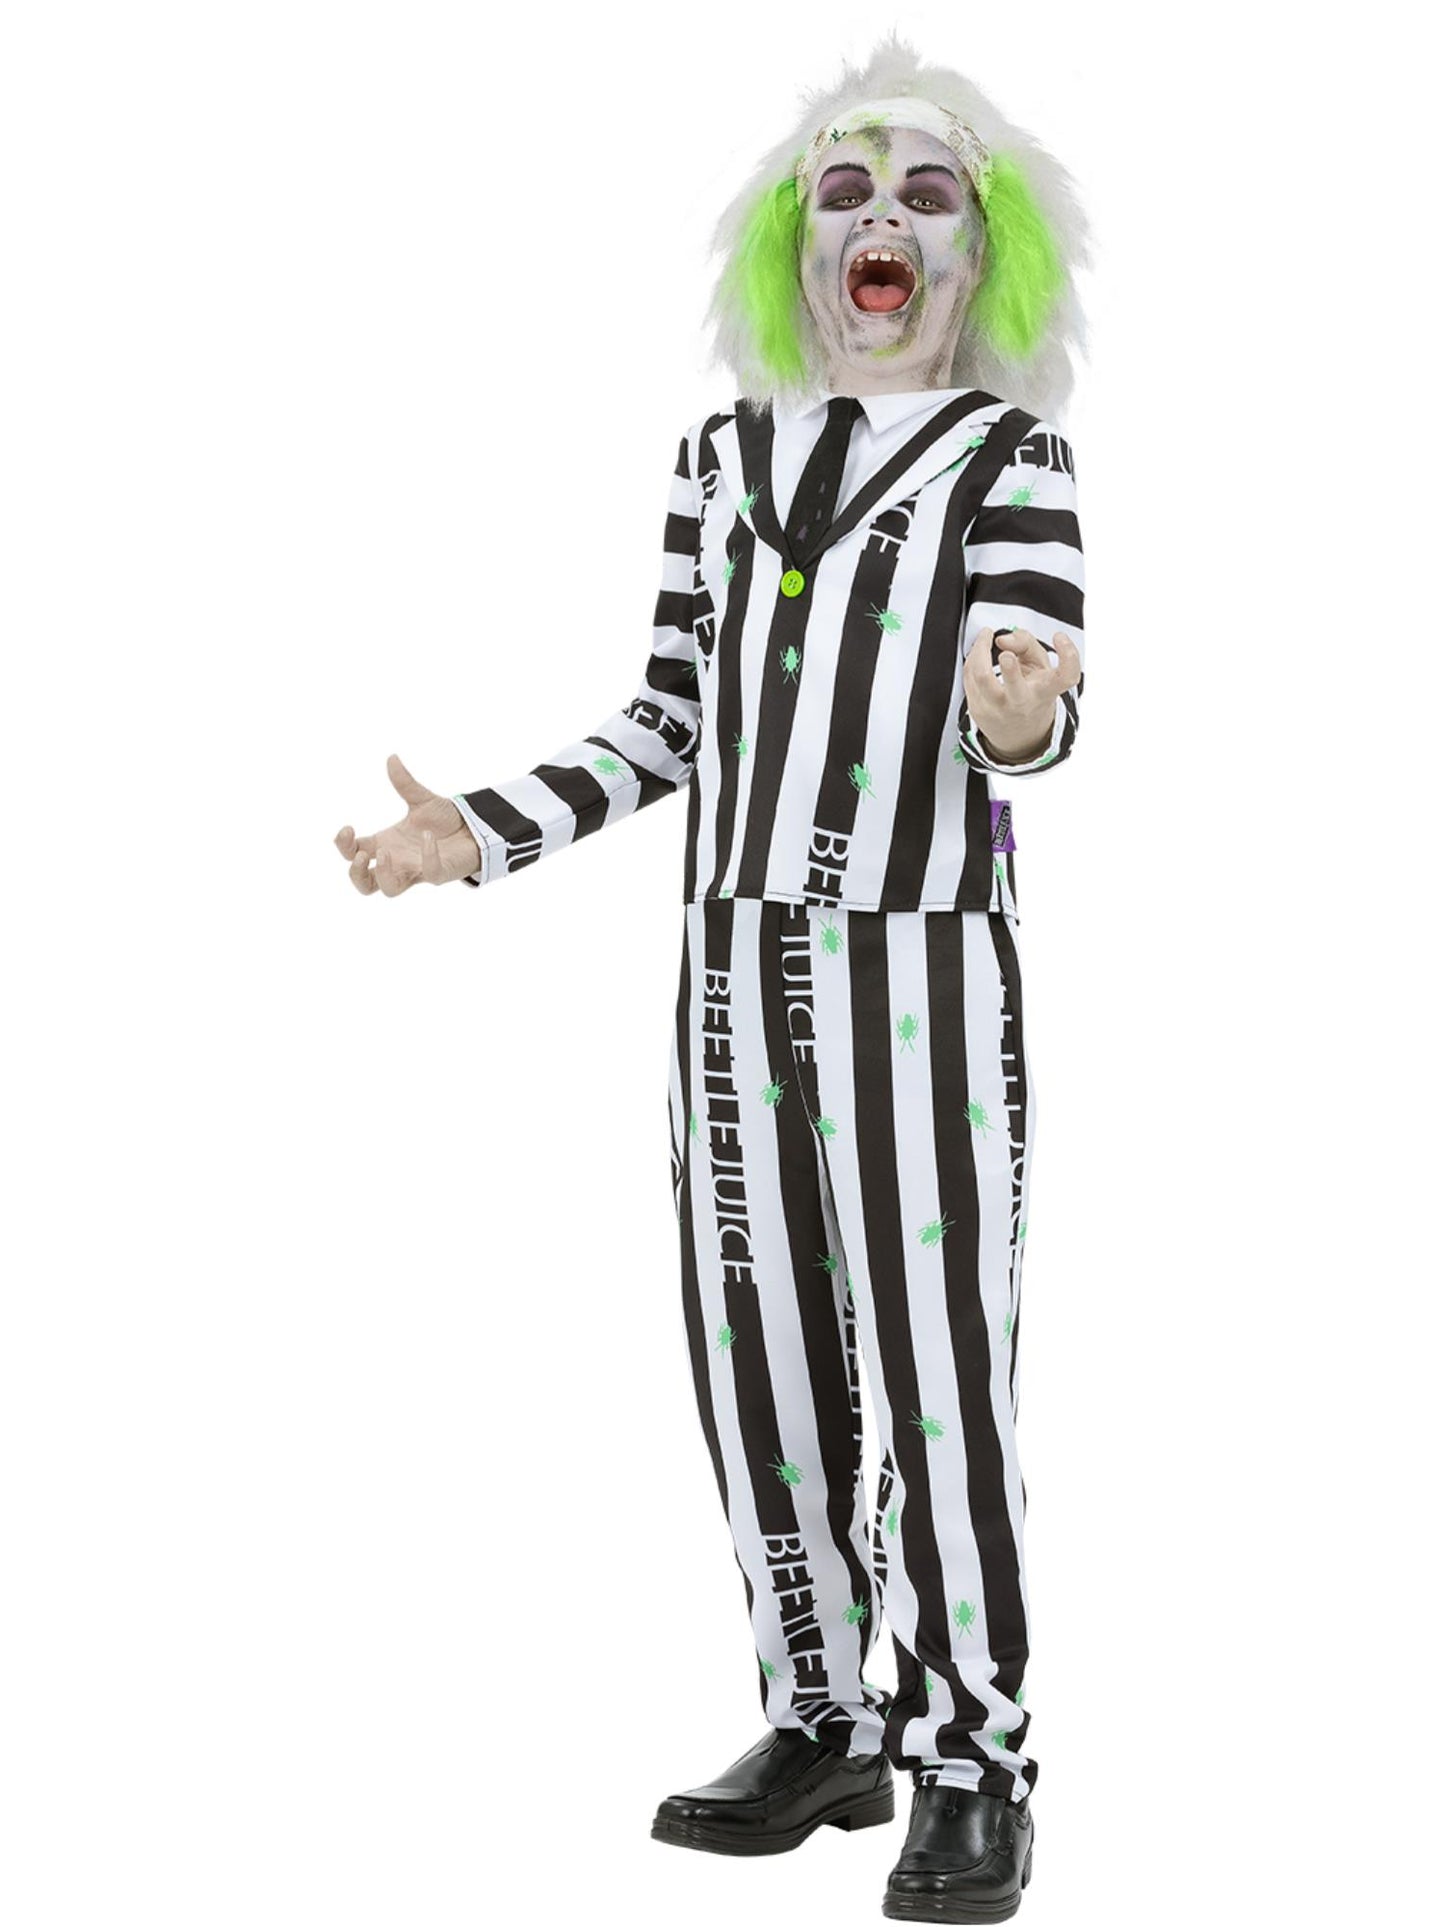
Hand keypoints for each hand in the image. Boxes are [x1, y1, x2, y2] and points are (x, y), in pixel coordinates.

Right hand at [334, 754, 480, 895]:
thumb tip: (392, 758)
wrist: (474, 830)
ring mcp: (417, 870)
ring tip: (384, 853)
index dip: (345, 845)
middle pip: (365, 884)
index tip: (348, 828)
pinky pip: (430, 873)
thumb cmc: (445, 821)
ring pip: (390, 890)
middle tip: (361, 854)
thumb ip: (405, 783)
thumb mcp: (422, 799)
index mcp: (387, 843)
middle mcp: (398, 862)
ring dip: (383, 874)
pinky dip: (427, 856)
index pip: (354, 852)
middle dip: (356, 872)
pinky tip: (427, 836)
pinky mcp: (439, 873)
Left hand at [963, 627, 1080, 763]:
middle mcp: (1022, 703)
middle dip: (1010, 669)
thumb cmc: (1031, 692)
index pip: (1065, 676)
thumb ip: (1025, 643)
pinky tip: (979, 653)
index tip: (1059, 636)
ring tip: (986, 636)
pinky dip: (973, 659)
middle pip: (1015, 688)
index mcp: (1044, 691)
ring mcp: (997, 709)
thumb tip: (1001, 639)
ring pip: (980, 676)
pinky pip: (969, 677)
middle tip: (1006, 653)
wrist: (1018, 735)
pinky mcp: (977, 710)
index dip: (1068, 655)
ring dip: (980, 649)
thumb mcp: (1039, 667)